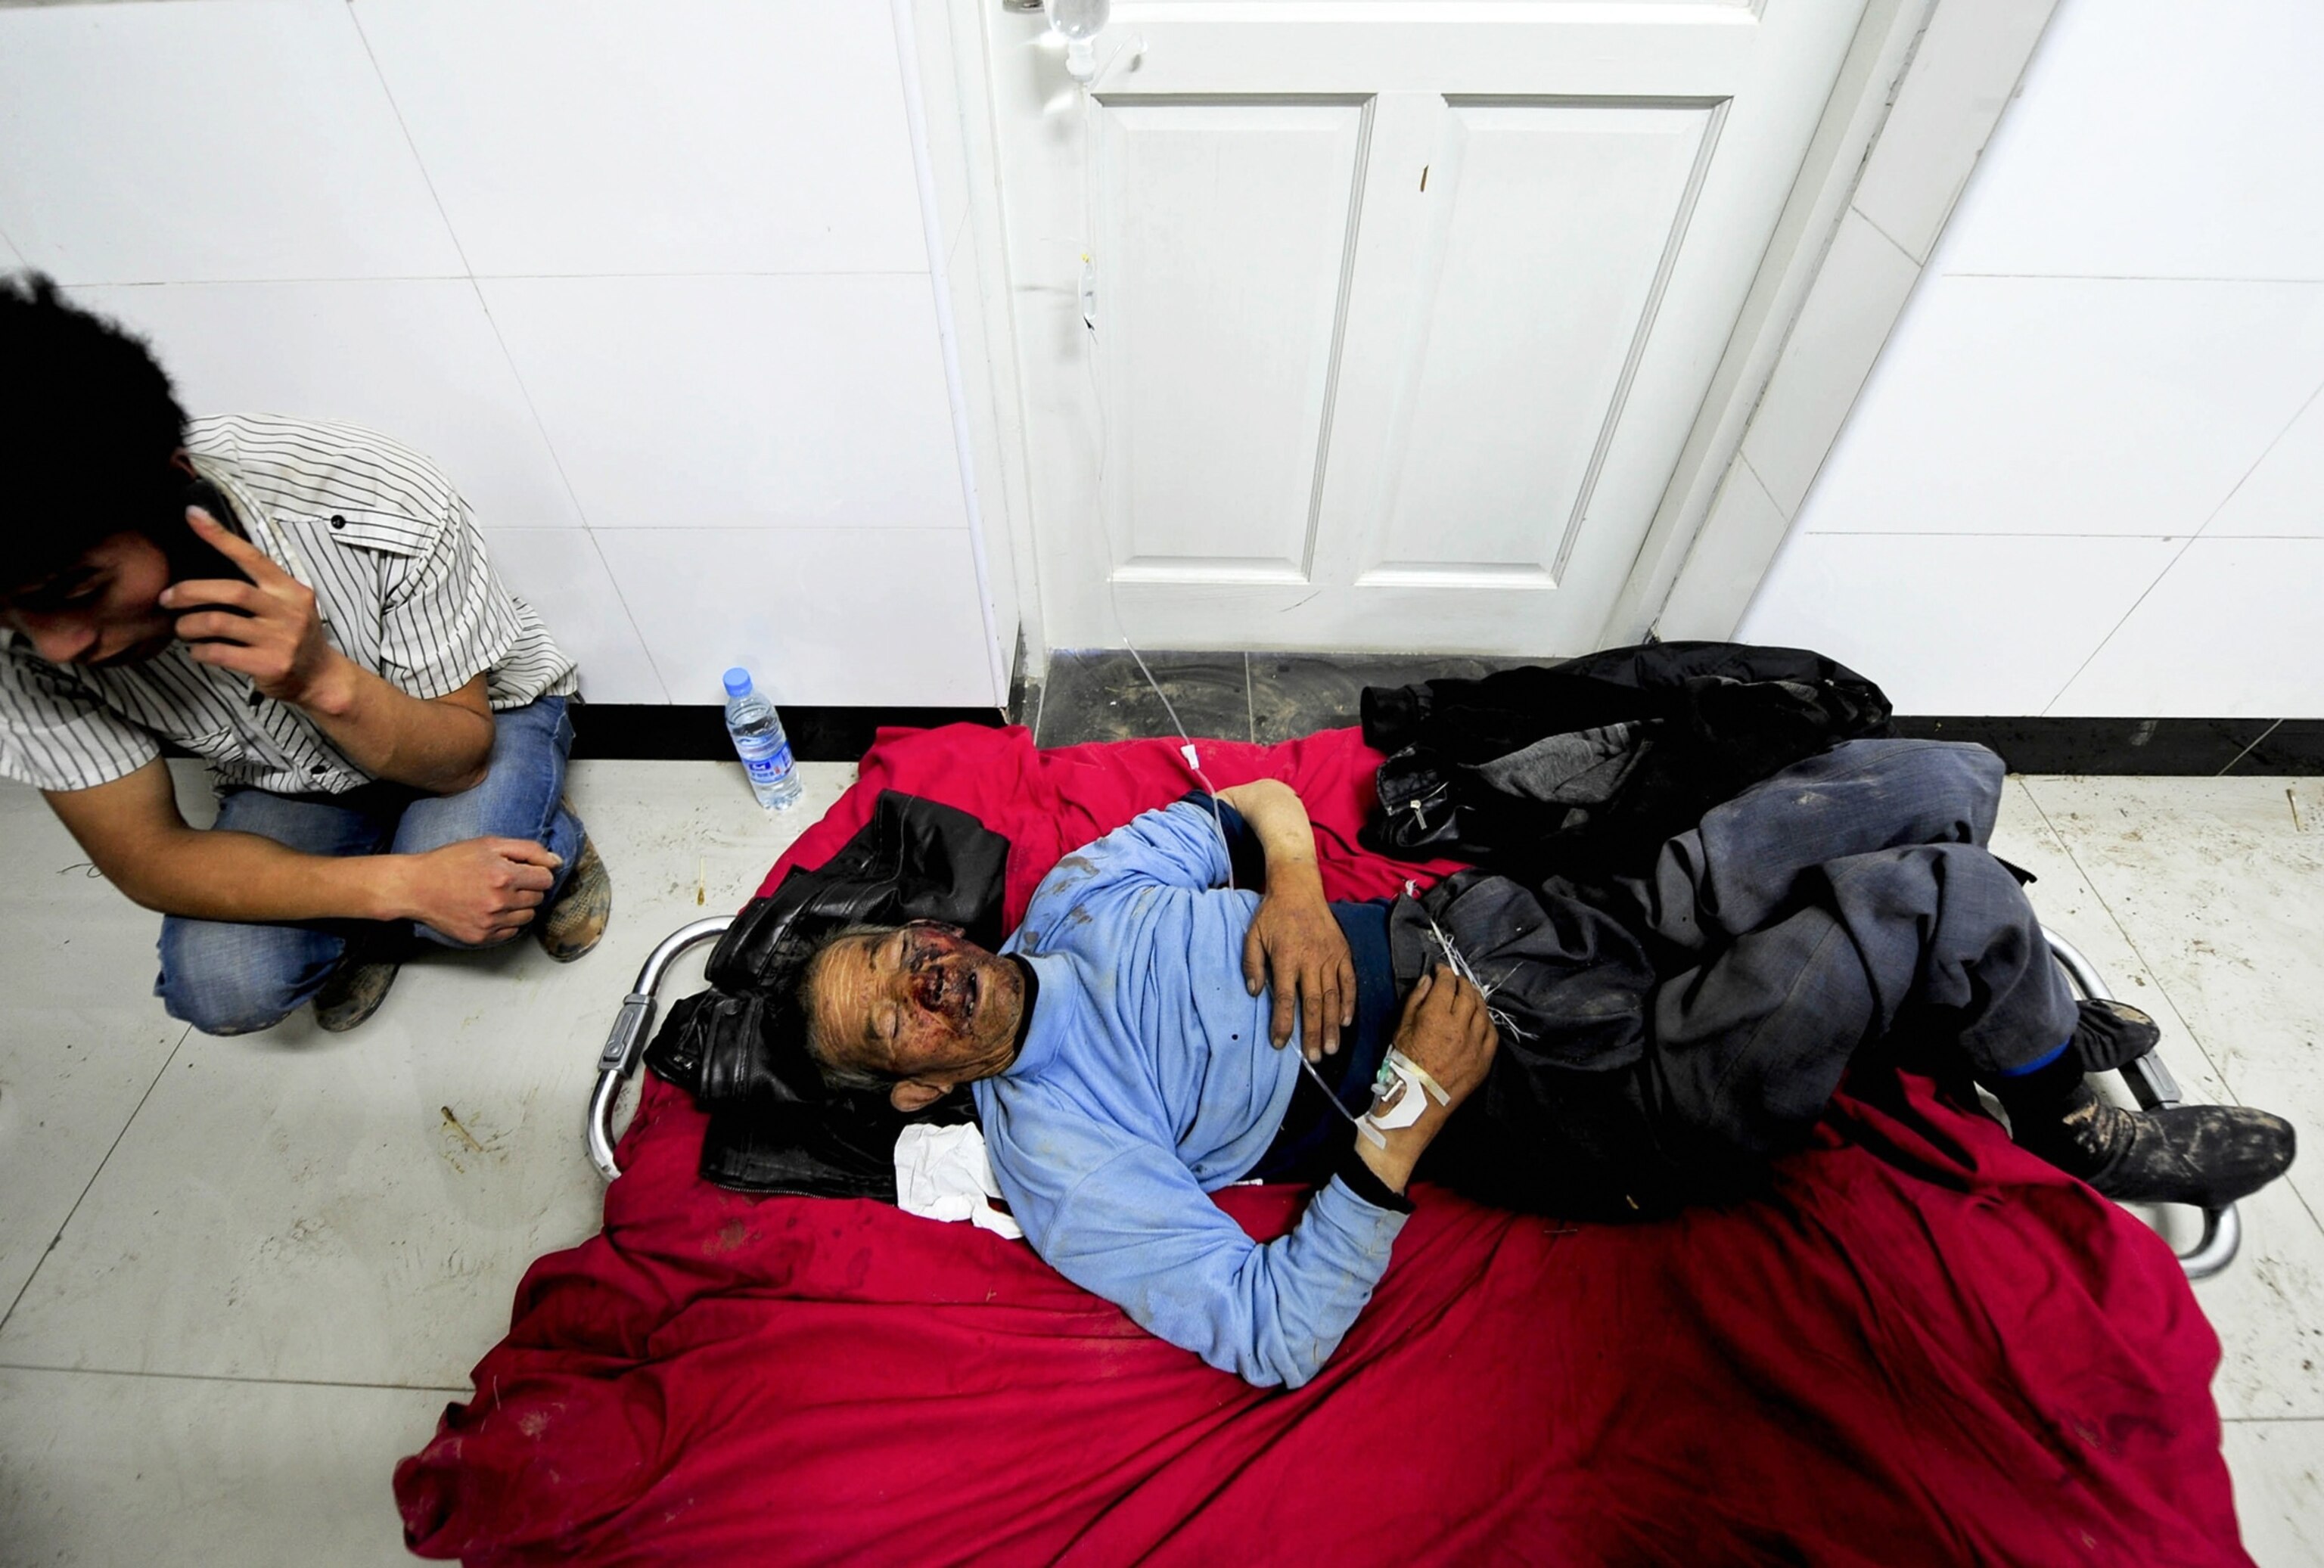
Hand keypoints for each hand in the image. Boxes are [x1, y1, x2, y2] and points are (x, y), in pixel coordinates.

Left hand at [160, 507, 349, 711]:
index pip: (252, 557)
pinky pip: (221, 653)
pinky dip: (200, 651)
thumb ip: (260, 588)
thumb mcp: (288, 605)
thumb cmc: (293, 636)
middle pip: (232, 591)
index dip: (220, 536)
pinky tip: (198, 651)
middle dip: (191, 591)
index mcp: (291, 590)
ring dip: (190, 625)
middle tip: (167, 598)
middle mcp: (289, 611)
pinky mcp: (270, 665)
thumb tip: (209, 569)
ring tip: (181, 628)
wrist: (321, 677)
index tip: (193, 515)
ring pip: (220, 623)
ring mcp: (281, 639)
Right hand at [391, 837, 561, 944]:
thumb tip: (557, 861)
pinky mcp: (481, 937)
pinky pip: (511, 932)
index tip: (523, 870)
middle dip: (528, 887)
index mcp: (504, 876)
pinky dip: (506, 921)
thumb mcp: (489, 843)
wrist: (417, 886)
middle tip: (506, 880)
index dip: (536, 872)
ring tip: (497, 894)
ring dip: (519, 905)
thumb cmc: (451, 861)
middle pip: (538, 898)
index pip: (546, 878)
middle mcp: (499, 901)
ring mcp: (490, 922)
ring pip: (528, 916)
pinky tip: (489, 909)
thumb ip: (528, 850)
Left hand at [1242, 868, 1354, 1058]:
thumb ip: (1251, 965)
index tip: (1279, 1043)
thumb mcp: (1252, 936)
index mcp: (1286, 957)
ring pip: (1332, 997)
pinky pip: (1348, 982)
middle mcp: (1311, 959)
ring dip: (1331, 1025)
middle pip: (1313, 1003)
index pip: (1284, 998)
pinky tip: (1345, 1022)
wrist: (1298, 888)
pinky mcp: (1343, 952)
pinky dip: (1349, 1003)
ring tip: (1330, 1048)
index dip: (1282, 1023)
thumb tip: (1253, 992)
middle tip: (1314, 1057)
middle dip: (1313, 1032)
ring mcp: (1330, 956)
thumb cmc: (1272, 915)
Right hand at [1387, 967, 1496, 1112]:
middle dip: (1461, 982)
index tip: (1440, 970)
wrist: (1418, 1100)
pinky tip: (1480, 1019)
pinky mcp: (1484, 1059)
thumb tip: (1428, 981)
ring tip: (1469, 995)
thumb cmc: (1404, 1064)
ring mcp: (1476, 1043)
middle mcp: (1461, 1026)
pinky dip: (1486, 1021)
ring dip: (1475, 998)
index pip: (1447, 983)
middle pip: (1468, 993)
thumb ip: (1415, 1000)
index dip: (1444, 972)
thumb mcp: (1401, 1028)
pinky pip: (1491, 1033)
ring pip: (1483, 1011)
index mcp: (1437, 1016)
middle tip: (1455, 980)